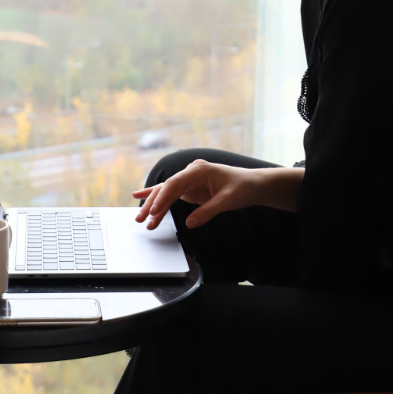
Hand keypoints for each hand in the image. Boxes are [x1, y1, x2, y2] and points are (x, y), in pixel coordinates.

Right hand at [133, 160, 262, 230]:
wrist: (252, 184)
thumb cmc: (242, 187)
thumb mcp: (228, 200)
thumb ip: (208, 211)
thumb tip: (190, 224)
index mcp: (199, 169)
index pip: (176, 182)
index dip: (163, 197)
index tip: (155, 211)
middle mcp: (191, 172)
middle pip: (167, 187)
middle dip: (153, 203)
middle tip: (142, 219)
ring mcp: (189, 180)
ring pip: (166, 192)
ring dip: (154, 205)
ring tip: (142, 220)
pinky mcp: (189, 188)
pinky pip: (170, 193)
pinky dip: (157, 197)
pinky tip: (140, 196)